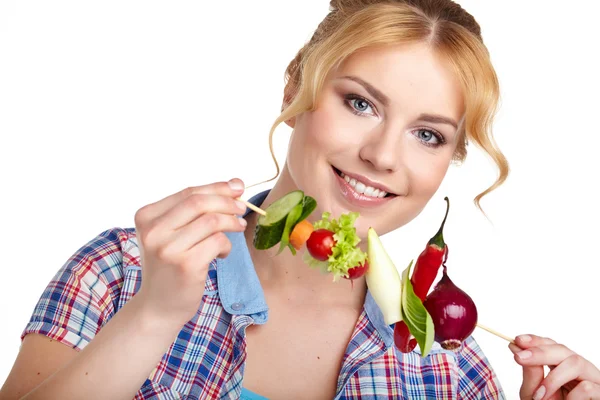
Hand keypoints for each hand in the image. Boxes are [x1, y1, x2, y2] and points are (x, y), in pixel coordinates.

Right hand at [133, 179, 247, 325]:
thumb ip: (196, 210)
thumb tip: (235, 184)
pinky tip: (222, 254)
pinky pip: (217, 242)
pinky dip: (226, 245)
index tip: (238, 187)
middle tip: (243, 208)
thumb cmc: (170, 266)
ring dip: (231, 223)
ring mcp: (168, 248)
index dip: (217, 187)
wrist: (158, 307)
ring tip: (237, 229)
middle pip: (199, 202)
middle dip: (227, 202)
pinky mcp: (186, 265)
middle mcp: (153, 230)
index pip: (188, 193)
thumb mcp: (172, 234)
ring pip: (211, 221)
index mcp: (146, 216)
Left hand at [509, 334, 599, 398]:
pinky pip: (587, 386)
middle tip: (518, 358)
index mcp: (560, 366)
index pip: (550, 345)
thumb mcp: (534, 394)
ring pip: (575, 362)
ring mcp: (591, 379)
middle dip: (539, 352)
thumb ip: (529, 374)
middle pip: (562, 349)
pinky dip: (572, 396)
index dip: (535, 340)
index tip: (517, 340)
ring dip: (553, 378)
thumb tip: (518, 348)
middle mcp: (577, 369)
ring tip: (540, 396)